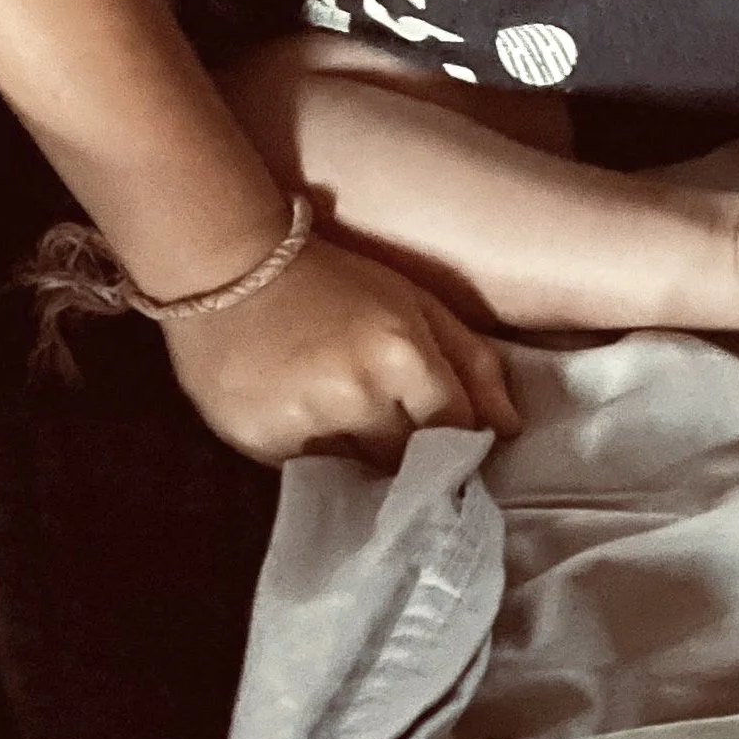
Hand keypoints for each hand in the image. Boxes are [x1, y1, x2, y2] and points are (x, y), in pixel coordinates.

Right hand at [160, 229, 522, 467]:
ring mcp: (306, 423)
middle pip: (413, 459)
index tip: (452, 433)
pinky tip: (308, 417)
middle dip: (415, 449)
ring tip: (347, 415)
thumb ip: (473, 362)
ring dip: (365, 454)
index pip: (458, 430)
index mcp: (403, 354)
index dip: (460, 436)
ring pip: (363, 472)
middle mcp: (357, 396)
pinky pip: (312, 473)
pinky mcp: (259, 443)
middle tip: (397, 422)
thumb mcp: (417, 302)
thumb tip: (512, 428)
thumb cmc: (335, 280)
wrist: (226, 266)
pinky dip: (319, 456)